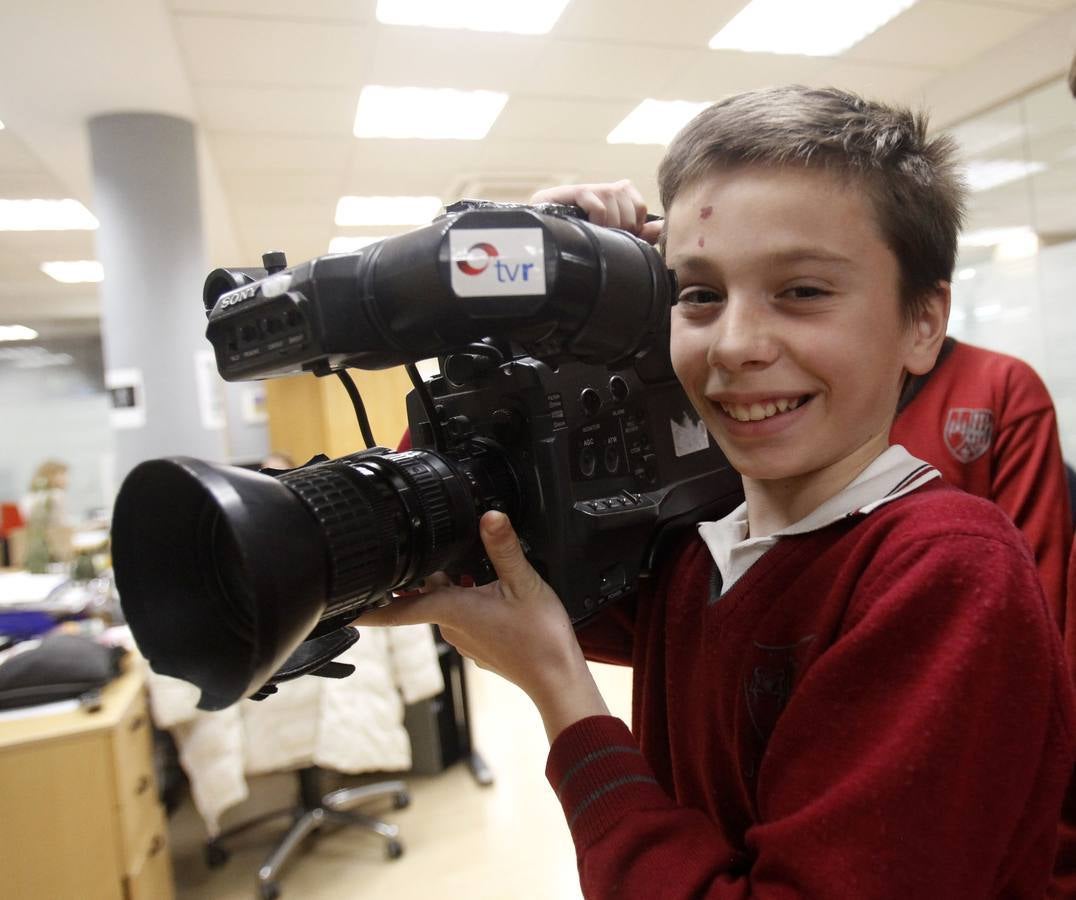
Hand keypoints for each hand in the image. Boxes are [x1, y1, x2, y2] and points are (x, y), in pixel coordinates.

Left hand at [357, 510, 608, 740]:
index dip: (367, 606)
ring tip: (469, 563)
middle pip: (424, 593)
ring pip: (446, 602)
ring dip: (451, 584)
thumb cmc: (540, 638)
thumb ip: (503, 547)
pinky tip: (491, 590)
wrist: (556, 677)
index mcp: (452, 609)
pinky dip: (468, 599)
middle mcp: (451, 626)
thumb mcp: (524, 582)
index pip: (397, 608)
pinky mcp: (480, 645)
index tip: (340, 605)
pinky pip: (464, 616)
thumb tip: (489, 516)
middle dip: (424, 572)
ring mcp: (465, 638)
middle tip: (428, 547)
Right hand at [530, 179, 663, 244]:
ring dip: (605, 228)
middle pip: (630, 213)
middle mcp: (611, 188)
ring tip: (592, 232)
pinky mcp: (578, 191)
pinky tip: (584, 224)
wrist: (548, 228)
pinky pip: (598, 206)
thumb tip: (662, 227)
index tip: (617, 237)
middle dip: (618, 231)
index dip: (633, 228)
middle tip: (602, 236)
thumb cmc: (583, 232)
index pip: (641, 209)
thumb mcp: (614, 233)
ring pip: (614, 211)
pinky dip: (595, 220)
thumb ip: (640, 232)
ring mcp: (595, 188)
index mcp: (622, 194)